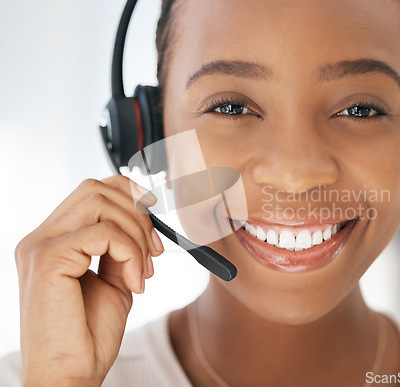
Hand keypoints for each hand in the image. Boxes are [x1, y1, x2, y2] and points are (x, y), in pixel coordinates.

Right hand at [15, 176, 163, 386]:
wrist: (70, 375)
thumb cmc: (89, 334)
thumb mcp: (113, 278)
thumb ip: (120, 246)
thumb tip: (143, 218)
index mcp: (53, 239)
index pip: (90, 190)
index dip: (128, 193)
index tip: (153, 215)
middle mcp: (41, 237)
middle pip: (96, 189)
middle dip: (137, 214)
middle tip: (155, 250)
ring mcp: (40, 245)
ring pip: (101, 204)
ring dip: (136, 235)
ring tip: (143, 271)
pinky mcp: (47, 259)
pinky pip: (104, 233)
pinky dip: (130, 252)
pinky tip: (133, 282)